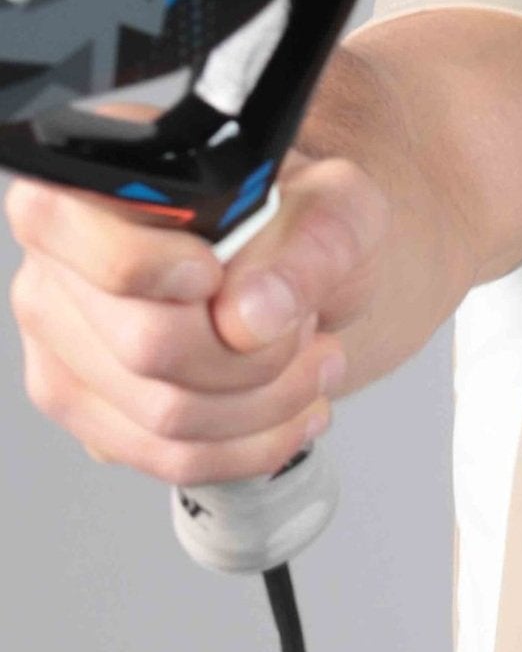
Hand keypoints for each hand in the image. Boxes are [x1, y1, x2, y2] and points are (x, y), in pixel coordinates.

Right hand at [4, 147, 391, 486]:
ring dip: (268, 403)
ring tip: (311, 365)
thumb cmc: (296, 227)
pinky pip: (174, 459)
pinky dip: (254, 444)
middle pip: (146, 346)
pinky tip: (292, 410)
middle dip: (255, 352)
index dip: (153, 267)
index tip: (214, 273)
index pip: (76, 235)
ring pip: (167, 417)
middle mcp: (57, 272)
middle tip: (302, 325)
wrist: (297, 276)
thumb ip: (309, 245)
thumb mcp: (335, 208)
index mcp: (90, 192)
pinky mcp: (96, 417)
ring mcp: (66, 353)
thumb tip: (250, 314)